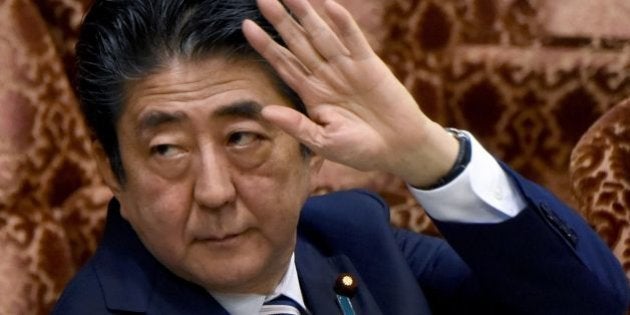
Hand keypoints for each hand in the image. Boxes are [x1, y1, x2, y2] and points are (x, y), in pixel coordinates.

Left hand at [242, 0, 458, 186]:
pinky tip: (330, 6)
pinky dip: (343, 24)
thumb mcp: (322, 143)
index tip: (246, 26)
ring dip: (306, 15)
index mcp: (311, 93)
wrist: (398, 149)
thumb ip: (296, 126)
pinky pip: (354, 41)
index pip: (284, 64)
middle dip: (280, 21)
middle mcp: (325, 75)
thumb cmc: (359, 150)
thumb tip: (265, 112)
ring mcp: (346, 67)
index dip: (265, 45)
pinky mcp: (369, 65)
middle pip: (298, 43)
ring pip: (321, 36)